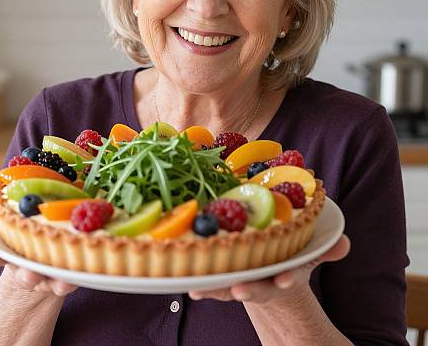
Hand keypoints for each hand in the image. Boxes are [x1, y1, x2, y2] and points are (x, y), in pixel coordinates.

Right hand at [0, 188, 76, 296]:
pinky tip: (77, 276)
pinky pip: (70, 281)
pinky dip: (73, 280)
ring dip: (55, 282)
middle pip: (23, 275)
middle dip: (25, 275)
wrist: (43, 262)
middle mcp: (27, 269)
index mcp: (9, 255)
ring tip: (62, 281)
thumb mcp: (6, 221)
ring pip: (49, 282)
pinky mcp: (67, 278)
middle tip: (28, 274)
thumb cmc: (23, 235)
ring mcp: (47, 276)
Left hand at [188, 234, 349, 303]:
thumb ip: (324, 251)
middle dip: (249, 289)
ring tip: (200, 290)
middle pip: (256, 288)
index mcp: (283, 273)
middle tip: (241, 290)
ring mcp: (242, 282)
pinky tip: (188, 287)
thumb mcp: (307, 256)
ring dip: (215, 288)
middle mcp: (262, 282)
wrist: (269, 278)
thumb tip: (344, 242)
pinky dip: (201, 285)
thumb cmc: (286, 260)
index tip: (284, 280)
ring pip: (228, 288)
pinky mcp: (223, 281)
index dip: (286, 278)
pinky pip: (211, 283)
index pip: (288, 277)